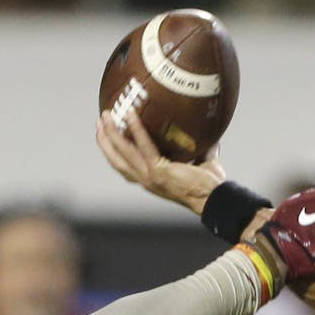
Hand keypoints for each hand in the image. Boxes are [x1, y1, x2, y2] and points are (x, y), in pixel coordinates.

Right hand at [95, 109, 224, 215]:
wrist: (215, 199)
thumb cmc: (211, 186)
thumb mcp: (203, 163)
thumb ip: (202, 150)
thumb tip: (211, 134)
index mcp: (152, 180)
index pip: (127, 167)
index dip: (115, 152)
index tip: (107, 135)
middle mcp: (147, 181)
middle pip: (117, 161)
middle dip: (105, 141)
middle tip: (100, 122)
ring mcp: (150, 177)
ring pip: (123, 154)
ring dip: (112, 134)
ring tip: (106, 116)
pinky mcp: (158, 172)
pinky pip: (143, 147)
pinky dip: (136, 130)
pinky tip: (130, 115)